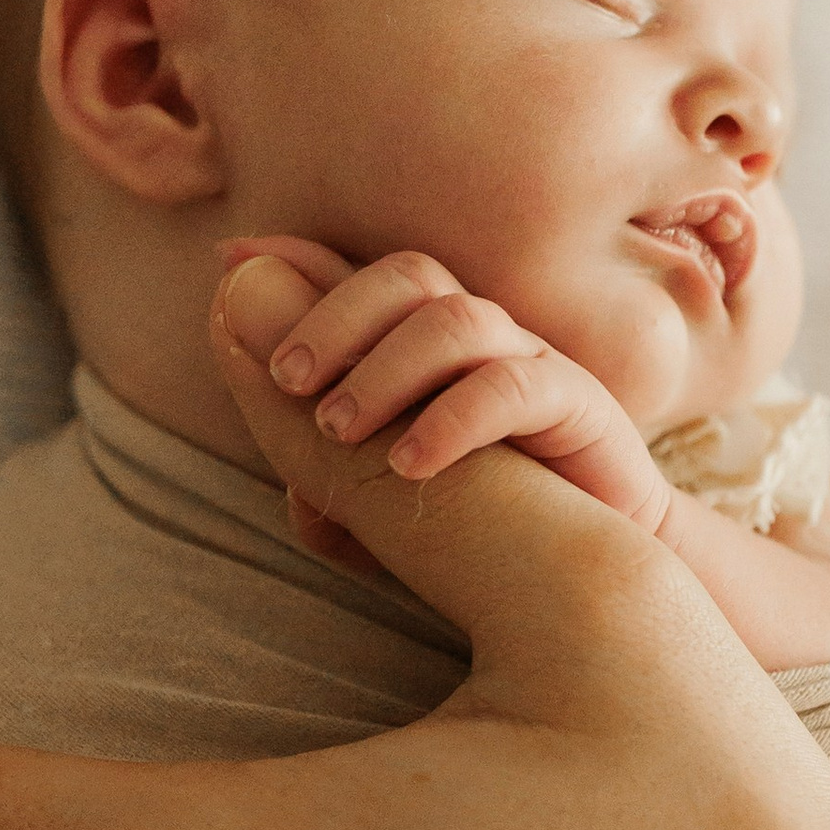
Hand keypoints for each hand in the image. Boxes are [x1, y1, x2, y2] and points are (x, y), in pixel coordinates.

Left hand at [223, 233, 672, 530]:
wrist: (602, 568)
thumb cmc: (494, 525)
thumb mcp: (392, 511)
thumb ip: (340, 487)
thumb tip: (289, 492)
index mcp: (431, 345)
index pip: (362, 277)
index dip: (296, 262)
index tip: (227, 265)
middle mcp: (482, 339)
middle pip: (407, 276)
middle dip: (333, 315)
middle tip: (284, 381)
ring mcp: (533, 363)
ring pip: (456, 319)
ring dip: (383, 368)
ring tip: (337, 431)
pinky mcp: (580, 406)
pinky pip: (515, 384)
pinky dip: (452, 417)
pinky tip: (409, 466)